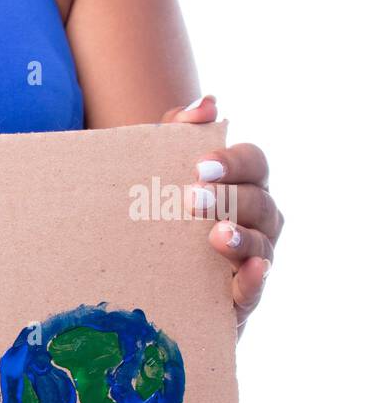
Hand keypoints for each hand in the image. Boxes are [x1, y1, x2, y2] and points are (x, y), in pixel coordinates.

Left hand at [163, 95, 280, 334]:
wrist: (140, 278)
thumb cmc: (161, 214)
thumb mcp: (162, 173)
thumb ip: (180, 133)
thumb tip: (207, 104)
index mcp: (243, 185)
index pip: (254, 164)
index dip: (233, 162)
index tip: (201, 166)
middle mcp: (257, 220)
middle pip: (258, 202)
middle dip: (230, 198)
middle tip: (193, 198)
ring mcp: (253, 259)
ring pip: (262, 244)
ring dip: (242, 237)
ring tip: (216, 235)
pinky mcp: (240, 298)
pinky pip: (255, 289)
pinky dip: (256, 279)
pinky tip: (251, 270)